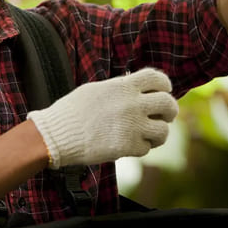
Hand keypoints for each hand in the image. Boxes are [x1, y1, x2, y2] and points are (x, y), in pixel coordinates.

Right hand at [27, 68, 178, 168]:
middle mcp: (132, 104)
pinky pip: (146, 148)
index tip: (166, 90)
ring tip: (151, 135)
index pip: (157, 78)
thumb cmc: (72, 111)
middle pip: (168, 103)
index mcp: (124, 86)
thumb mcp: (97, 90)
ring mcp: (132, 126)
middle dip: (170, 111)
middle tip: (165, 116)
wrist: (56, 134)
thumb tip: (135, 90)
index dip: (165, 84)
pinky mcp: (127, 147)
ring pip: (163, 130)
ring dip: (159, 134)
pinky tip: (130, 145)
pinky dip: (141, 148)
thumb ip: (120, 89)